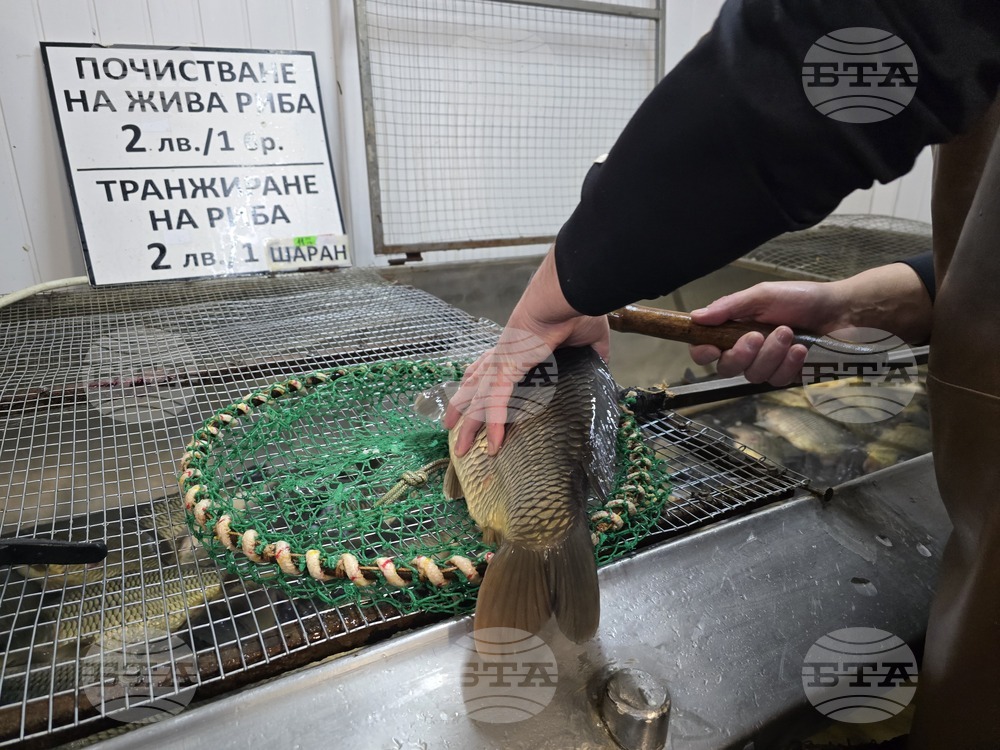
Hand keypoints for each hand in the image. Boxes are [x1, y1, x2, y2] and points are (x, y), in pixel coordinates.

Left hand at [442, 247, 608, 455]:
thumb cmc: (575, 310)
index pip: (492, 365)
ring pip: (479, 399)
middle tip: (450, 424)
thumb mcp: (588, 341)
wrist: (567, 295)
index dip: (480, 380)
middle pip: (476, 384)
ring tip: (458, 444)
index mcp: (520, 345)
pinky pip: (498, 403)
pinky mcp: (509, 368)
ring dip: (469, 423)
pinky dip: (495, 425)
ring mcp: (503, 362)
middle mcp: (504, 354)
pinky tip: (493, 446)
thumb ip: (593, 358)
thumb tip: (603, 370)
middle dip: (462, 405)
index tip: (471, 390)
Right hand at [688, 263, 931, 385]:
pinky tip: (801, 350)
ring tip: (789, 334)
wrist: (844, 312)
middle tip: (757, 336)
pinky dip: (789, 364)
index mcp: (736, 329)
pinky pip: (777, 380)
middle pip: (725, 368)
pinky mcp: (788, 376)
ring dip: (770, 354)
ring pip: (753, 375)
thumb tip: (696, 316)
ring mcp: (768, 366)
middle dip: (741, 353)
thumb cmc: (803, 299)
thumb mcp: (763, 295)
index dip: (703, 352)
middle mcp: (747, 351)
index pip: (705, 349)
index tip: (711, 347)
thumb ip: (730, 306)